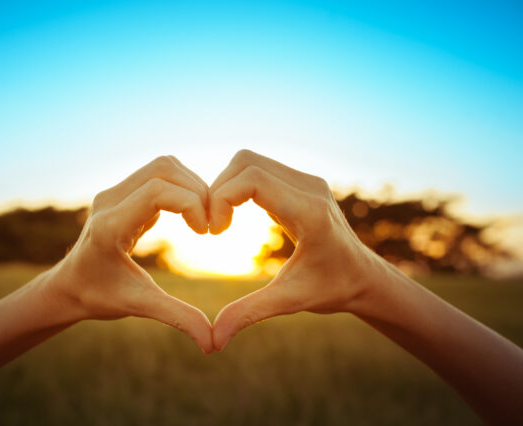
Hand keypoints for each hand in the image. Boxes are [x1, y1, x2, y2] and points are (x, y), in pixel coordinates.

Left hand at [48, 156, 213, 352]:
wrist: (69, 287)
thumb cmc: (100, 297)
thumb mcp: (139, 305)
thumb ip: (177, 318)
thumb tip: (212, 344)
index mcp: (111, 226)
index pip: (157, 191)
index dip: (191, 203)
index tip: (206, 232)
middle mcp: (109, 201)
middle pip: (164, 169)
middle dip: (196, 190)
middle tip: (210, 223)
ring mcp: (114, 193)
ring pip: (163, 166)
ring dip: (191, 185)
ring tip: (203, 219)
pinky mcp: (121, 193)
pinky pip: (158, 176)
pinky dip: (181, 189)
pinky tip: (188, 217)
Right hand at [209, 150, 378, 350]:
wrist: (363, 278)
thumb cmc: (331, 290)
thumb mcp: (289, 301)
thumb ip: (249, 314)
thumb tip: (213, 342)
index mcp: (308, 212)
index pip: (252, 178)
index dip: (221, 198)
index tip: (214, 232)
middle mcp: (310, 187)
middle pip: (246, 161)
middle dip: (218, 189)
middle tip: (213, 227)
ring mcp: (307, 181)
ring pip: (250, 161)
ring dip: (226, 186)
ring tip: (221, 222)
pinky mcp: (302, 183)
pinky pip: (259, 170)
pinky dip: (239, 187)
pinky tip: (235, 216)